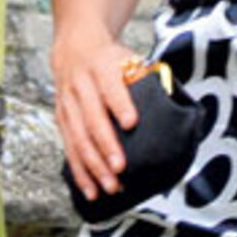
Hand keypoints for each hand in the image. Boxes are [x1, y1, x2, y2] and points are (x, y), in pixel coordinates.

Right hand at [52, 25, 141, 202]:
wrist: (75, 46)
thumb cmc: (111, 59)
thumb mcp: (128, 58)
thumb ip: (146, 79)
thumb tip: (175, 105)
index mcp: (102, 67)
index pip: (110, 87)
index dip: (120, 105)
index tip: (131, 123)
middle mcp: (81, 85)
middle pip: (92, 119)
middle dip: (106, 146)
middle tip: (120, 169)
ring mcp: (67, 103)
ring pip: (77, 138)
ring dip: (93, 166)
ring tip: (110, 187)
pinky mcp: (61, 119)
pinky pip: (68, 148)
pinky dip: (79, 171)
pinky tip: (90, 189)